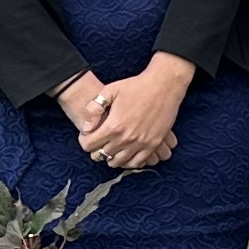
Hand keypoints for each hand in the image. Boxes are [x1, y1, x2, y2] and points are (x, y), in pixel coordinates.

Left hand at [77, 57, 192, 172]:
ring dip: (111, 157)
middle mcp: (126, 138)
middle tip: (98, 142)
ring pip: (118, 162)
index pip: (89, 145)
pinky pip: (138, 163)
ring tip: (111, 149)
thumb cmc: (136, 86)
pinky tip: (126, 154)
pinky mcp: (154, 144)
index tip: (87, 136)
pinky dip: (128, 162)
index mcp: (113, 126)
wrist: (164, 86)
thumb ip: (94, 109)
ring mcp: (141, 143)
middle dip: (96, 149)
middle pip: (102, 155)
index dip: (84, 141)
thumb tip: (86, 128)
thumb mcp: (109, 91)